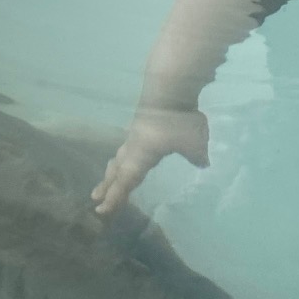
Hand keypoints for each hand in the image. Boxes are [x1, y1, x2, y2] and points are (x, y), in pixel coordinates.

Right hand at [93, 105, 208, 214]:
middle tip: (95, 197)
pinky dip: (123, 157)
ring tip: (106, 178)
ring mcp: (135, 134)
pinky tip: (129, 154)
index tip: (102, 211)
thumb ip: (197, 156)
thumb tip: (203, 164)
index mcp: (141, 157)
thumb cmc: (179, 121)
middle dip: (107, 186)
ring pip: (120, 157)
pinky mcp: (141, 124)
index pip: (126, 182)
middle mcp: (133, 148)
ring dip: (112, 170)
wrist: (170, 87)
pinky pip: (127, 146)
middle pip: (117, 170)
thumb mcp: (194, 143)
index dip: (115, 198)